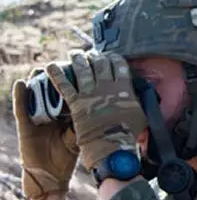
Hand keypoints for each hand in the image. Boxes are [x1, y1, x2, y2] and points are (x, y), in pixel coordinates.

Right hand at [12, 69, 78, 199]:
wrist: (50, 176)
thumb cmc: (67, 157)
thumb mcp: (81, 137)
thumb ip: (88, 122)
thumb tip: (106, 109)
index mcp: (65, 114)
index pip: (69, 91)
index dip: (75, 79)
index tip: (86, 65)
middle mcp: (51, 112)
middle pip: (53, 88)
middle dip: (60, 75)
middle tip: (66, 61)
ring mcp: (37, 117)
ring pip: (36, 93)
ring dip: (39, 79)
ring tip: (44, 66)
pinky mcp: (25, 125)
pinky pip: (21, 107)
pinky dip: (20, 94)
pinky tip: (22, 83)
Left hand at [45, 50, 145, 170]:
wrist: (111, 145)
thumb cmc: (129, 133)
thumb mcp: (141, 114)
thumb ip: (138, 100)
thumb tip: (142, 94)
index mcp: (124, 88)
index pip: (119, 65)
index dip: (114, 58)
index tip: (111, 56)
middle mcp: (106, 86)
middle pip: (100, 63)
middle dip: (96, 56)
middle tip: (92, 55)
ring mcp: (89, 93)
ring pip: (82, 69)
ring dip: (78, 59)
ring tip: (75, 54)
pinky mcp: (75, 102)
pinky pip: (63, 85)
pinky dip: (56, 74)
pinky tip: (52, 66)